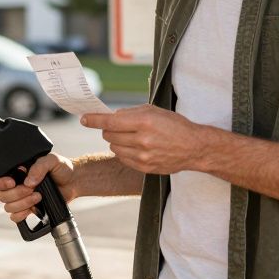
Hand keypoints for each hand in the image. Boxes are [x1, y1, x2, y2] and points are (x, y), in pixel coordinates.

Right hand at [0, 153, 76, 223]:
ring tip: (38, 196)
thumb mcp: (52, 160)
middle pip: (2, 195)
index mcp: (16, 171)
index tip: (12, 182)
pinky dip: (21, 215)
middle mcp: (16, 184)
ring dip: (22, 204)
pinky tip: (32, 210)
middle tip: (32, 189)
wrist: (73, 182)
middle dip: (17, 193)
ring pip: (8, 207)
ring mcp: (21, 198)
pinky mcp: (28, 209)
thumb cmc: (61, 168)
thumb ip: (39, 166)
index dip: (0, 182)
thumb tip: (28, 181)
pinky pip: (15, 217)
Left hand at [81, 105, 205, 174]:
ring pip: (114, 147)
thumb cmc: (175, 125)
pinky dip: (124, 152)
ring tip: (131, 137)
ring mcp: (143, 156)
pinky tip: (136, 147)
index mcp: (144, 122)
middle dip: (109, 129)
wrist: (194, 147)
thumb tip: (111, 117)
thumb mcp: (154, 111)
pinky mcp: (145, 168)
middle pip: (109, 135)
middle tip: (119, 127)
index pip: (109, 122)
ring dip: (117, 141)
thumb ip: (130, 113)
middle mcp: (142, 140)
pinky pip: (123, 158)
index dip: (94, 120)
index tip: (84, 119)